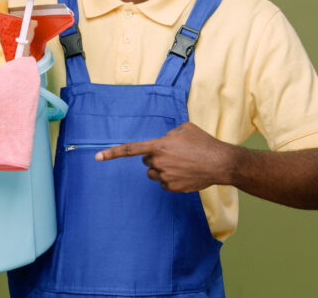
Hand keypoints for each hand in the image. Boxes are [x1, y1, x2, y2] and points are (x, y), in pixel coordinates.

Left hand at [95, 123, 232, 192]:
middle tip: (173, 154)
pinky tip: (185, 174)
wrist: (220, 163)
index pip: (130, 149)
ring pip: (154, 174)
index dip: (112, 153)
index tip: (97, 157)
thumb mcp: (184, 129)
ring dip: (162, 169)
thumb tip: (163, 141)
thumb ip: (168, 134)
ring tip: (181, 164)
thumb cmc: (204, 142)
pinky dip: (171, 179)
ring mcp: (165, 177)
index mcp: (159, 146)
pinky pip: (164, 184)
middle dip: (155, 158)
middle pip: (146, 161)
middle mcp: (159, 162)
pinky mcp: (173, 188)